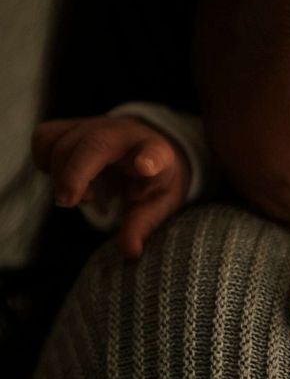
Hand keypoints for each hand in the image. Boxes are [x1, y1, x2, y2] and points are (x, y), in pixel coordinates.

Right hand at [31, 116, 190, 257]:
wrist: (145, 148)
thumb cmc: (152, 180)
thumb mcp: (157, 204)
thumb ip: (142, 225)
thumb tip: (130, 252)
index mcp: (157, 154)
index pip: (157, 153)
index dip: (150, 159)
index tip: (145, 167)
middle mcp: (125, 135)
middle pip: (95, 144)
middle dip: (75, 174)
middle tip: (69, 203)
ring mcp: (96, 126)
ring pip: (63, 141)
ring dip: (59, 173)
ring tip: (80, 194)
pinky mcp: (72, 126)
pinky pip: (45, 137)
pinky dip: (43, 158)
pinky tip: (60, 175)